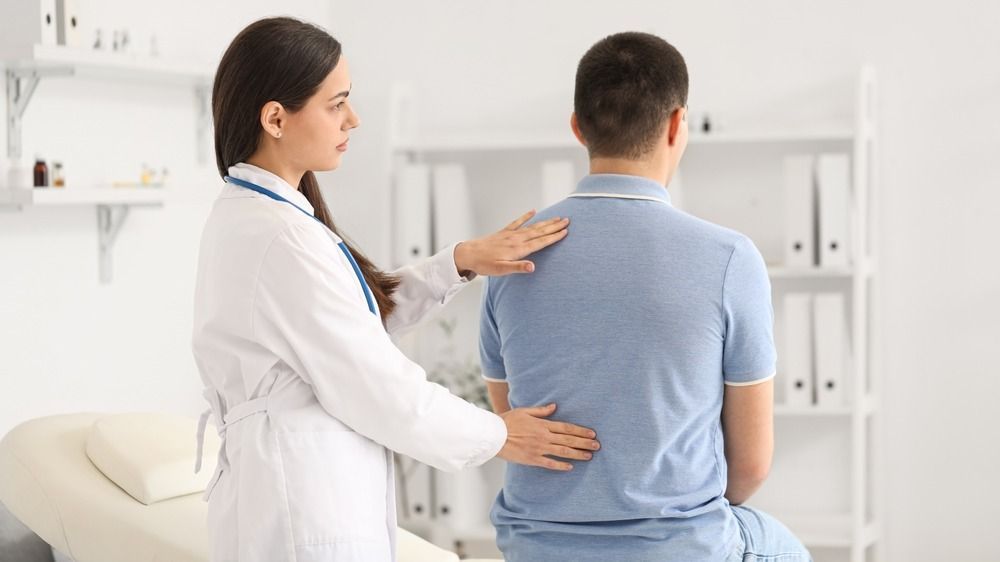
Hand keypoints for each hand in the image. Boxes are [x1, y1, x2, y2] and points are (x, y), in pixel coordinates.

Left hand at [453, 211, 568, 276]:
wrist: (468, 253)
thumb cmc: (485, 264)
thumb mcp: (501, 270)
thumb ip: (518, 267)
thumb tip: (533, 266)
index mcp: (518, 249)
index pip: (540, 242)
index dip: (553, 237)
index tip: (565, 231)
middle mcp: (516, 239)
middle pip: (539, 231)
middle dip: (554, 226)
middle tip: (568, 220)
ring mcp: (511, 234)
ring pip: (532, 226)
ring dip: (545, 222)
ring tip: (557, 217)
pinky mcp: (504, 232)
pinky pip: (518, 222)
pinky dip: (526, 216)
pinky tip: (533, 211)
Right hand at [496, 403, 599, 470]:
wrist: (494, 435)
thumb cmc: (507, 421)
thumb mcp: (524, 411)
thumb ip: (541, 410)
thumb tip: (554, 406)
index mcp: (542, 424)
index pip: (566, 428)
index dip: (580, 431)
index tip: (592, 434)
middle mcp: (543, 436)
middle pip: (568, 440)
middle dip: (584, 443)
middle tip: (597, 446)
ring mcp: (539, 448)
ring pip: (563, 452)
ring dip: (577, 454)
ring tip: (589, 456)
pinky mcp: (532, 459)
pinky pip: (549, 463)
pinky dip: (561, 465)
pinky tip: (570, 467)